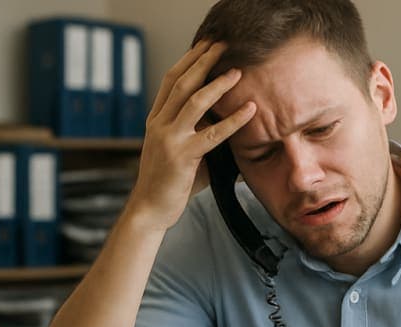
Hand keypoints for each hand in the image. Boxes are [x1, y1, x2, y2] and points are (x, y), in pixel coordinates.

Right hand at [127, 40, 255, 232]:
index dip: (189, 60)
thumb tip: (230, 122)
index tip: (206, 45)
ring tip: (237, 71)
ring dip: (217, 84)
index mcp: (157, 119)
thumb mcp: (186, 151)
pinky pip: (212, 134)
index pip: (171, 80)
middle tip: (221, 44)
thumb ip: (202, 134)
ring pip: (193, 102)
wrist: (151, 208)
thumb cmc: (173, 182)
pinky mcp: (182, 156)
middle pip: (181, 82)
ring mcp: (168, 138)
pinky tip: (250, 110)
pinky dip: (233, 120)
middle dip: (202, 60)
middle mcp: (159, 123)